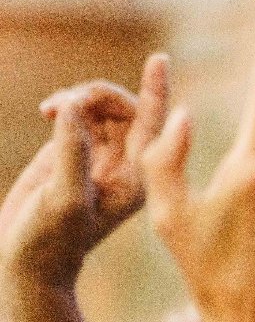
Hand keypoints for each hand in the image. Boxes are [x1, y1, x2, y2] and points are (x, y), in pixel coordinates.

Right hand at [0, 57, 170, 287]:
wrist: (28, 263)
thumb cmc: (51, 240)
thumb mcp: (65, 198)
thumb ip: (72, 153)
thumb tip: (74, 106)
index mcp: (139, 178)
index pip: (155, 125)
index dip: (156, 90)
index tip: (159, 58)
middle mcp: (127, 166)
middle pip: (126, 108)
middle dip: (98, 93)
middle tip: (68, 100)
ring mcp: (101, 158)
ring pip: (101, 108)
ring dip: (78, 97)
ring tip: (50, 109)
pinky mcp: (74, 154)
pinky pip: (78, 114)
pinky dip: (64, 104)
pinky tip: (47, 110)